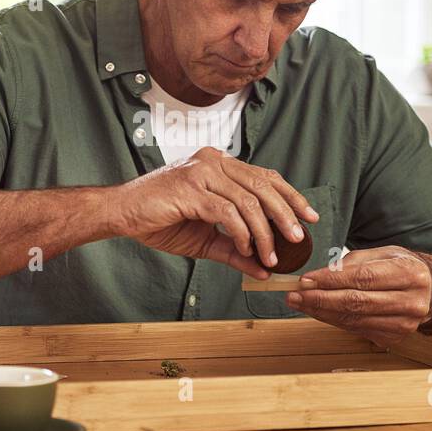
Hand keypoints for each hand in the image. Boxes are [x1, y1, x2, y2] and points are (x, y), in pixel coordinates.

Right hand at [109, 147, 318, 275]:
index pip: (265, 176)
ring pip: (248, 201)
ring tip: (273, 253)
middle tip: (299, 237)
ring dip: (265, 231)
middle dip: (286, 213)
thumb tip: (264, 268)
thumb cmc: (160, 220)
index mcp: (219, 165)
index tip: (309, 216)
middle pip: (263, 185)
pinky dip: (242, 233)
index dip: (290, 195)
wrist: (122, 214)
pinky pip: (227, 212)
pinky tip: (247, 249)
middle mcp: (213, 162)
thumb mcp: (206, 239)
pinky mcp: (190, 189)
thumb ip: (236, 249)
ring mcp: (201, 173)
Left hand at [286, 246, 431, 344]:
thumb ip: (353, 262)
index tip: (305, 280)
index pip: (363, 278)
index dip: (331, 280)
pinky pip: (356, 329)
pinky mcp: (394, 337)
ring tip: (300, 303)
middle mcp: (410, 301)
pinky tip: (318, 312)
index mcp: (409, 274)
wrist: (431, 291)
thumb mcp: (384, 253)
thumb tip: (321, 274)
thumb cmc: (403, 267)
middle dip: (320, 299)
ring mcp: (403, 323)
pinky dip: (333, 321)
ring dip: (321, 312)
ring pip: (353, 319)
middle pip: (356, 302)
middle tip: (294, 295)